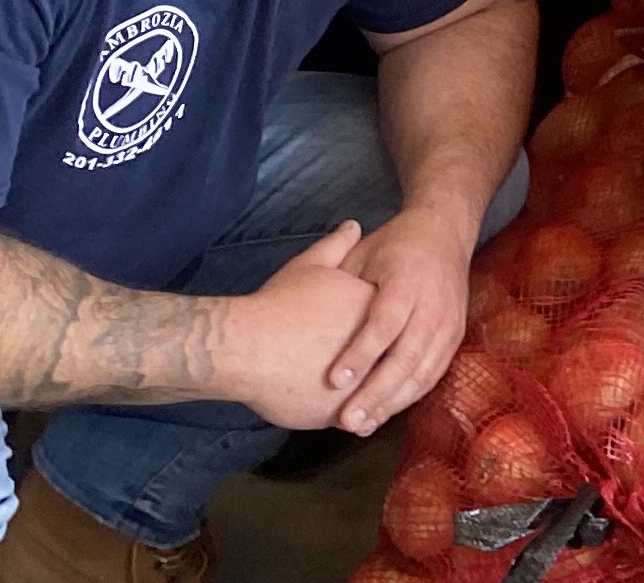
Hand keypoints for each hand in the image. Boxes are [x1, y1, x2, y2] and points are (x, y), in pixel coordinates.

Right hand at [216, 222, 380, 433]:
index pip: (398, 322)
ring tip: (362, 391)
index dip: (389, 323)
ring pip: (379, 395)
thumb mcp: (311, 266)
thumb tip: (353, 225)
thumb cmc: (279, 305)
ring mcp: (360, 387)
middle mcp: (376, 352)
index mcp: (375, 312)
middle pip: (395, 361)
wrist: (245, 348)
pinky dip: (353, 413)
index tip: (380, 325)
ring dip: (376, 395)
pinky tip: (343, 408)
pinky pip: (355, 417)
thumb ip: (337, 247)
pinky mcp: (338, 415)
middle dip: (391, 364)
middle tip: (381, 364)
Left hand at [329, 207, 477, 433]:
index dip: (361, 352)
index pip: (386, 321)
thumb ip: (339, 284)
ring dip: (391, 403)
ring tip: (360, 425)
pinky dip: (406, 398)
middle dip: (376, 391)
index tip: (333, 380)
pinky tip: (381, 414)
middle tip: (346, 420)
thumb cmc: (393, 246)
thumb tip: (301, 309)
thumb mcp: (364, 253)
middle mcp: (434, 302)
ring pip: (423, 372)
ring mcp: (449, 322)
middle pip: (408, 355)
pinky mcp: (455, 338)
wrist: (444, 232)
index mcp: (409, 277)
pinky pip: (432, 375)